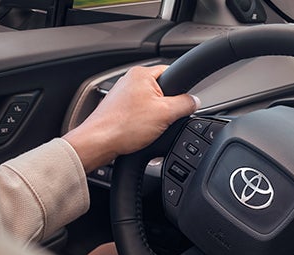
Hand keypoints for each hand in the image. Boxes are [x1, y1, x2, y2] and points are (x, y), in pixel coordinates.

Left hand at [63, 65, 198, 171]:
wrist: (98, 143)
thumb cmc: (123, 126)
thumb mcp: (165, 114)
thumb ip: (185, 104)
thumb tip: (195, 101)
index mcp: (141, 74)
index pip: (173, 73)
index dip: (183, 89)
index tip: (184, 103)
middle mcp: (130, 81)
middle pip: (163, 91)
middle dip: (168, 107)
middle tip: (165, 120)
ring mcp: (122, 95)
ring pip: (151, 105)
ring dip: (155, 118)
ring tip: (149, 128)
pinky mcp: (118, 110)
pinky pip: (139, 114)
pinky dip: (143, 124)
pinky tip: (140, 133)